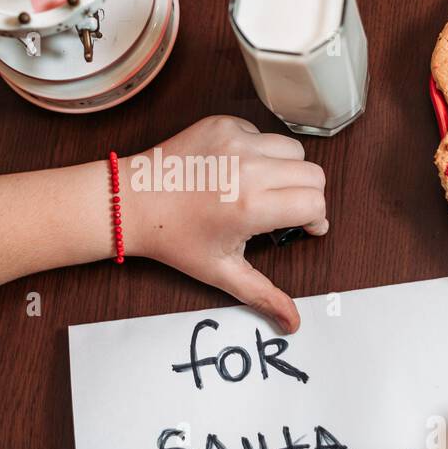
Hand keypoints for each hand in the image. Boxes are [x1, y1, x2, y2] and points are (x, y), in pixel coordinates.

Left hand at [121, 115, 327, 333]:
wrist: (132, 202)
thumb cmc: (174, 239)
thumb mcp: (220, 271)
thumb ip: (263, 295)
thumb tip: (293, 324)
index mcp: (251, 206)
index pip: (314, 202)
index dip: (315, 219)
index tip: (305, 227)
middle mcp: (248, 168)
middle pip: (313, 173)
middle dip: (308, 195)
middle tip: (286, 211)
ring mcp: (235, 140)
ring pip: (293, 150)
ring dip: (288, 171)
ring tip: (264, 190)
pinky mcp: (223, 124)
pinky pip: (262, 134)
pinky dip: (259, 153)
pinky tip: (237, 172)